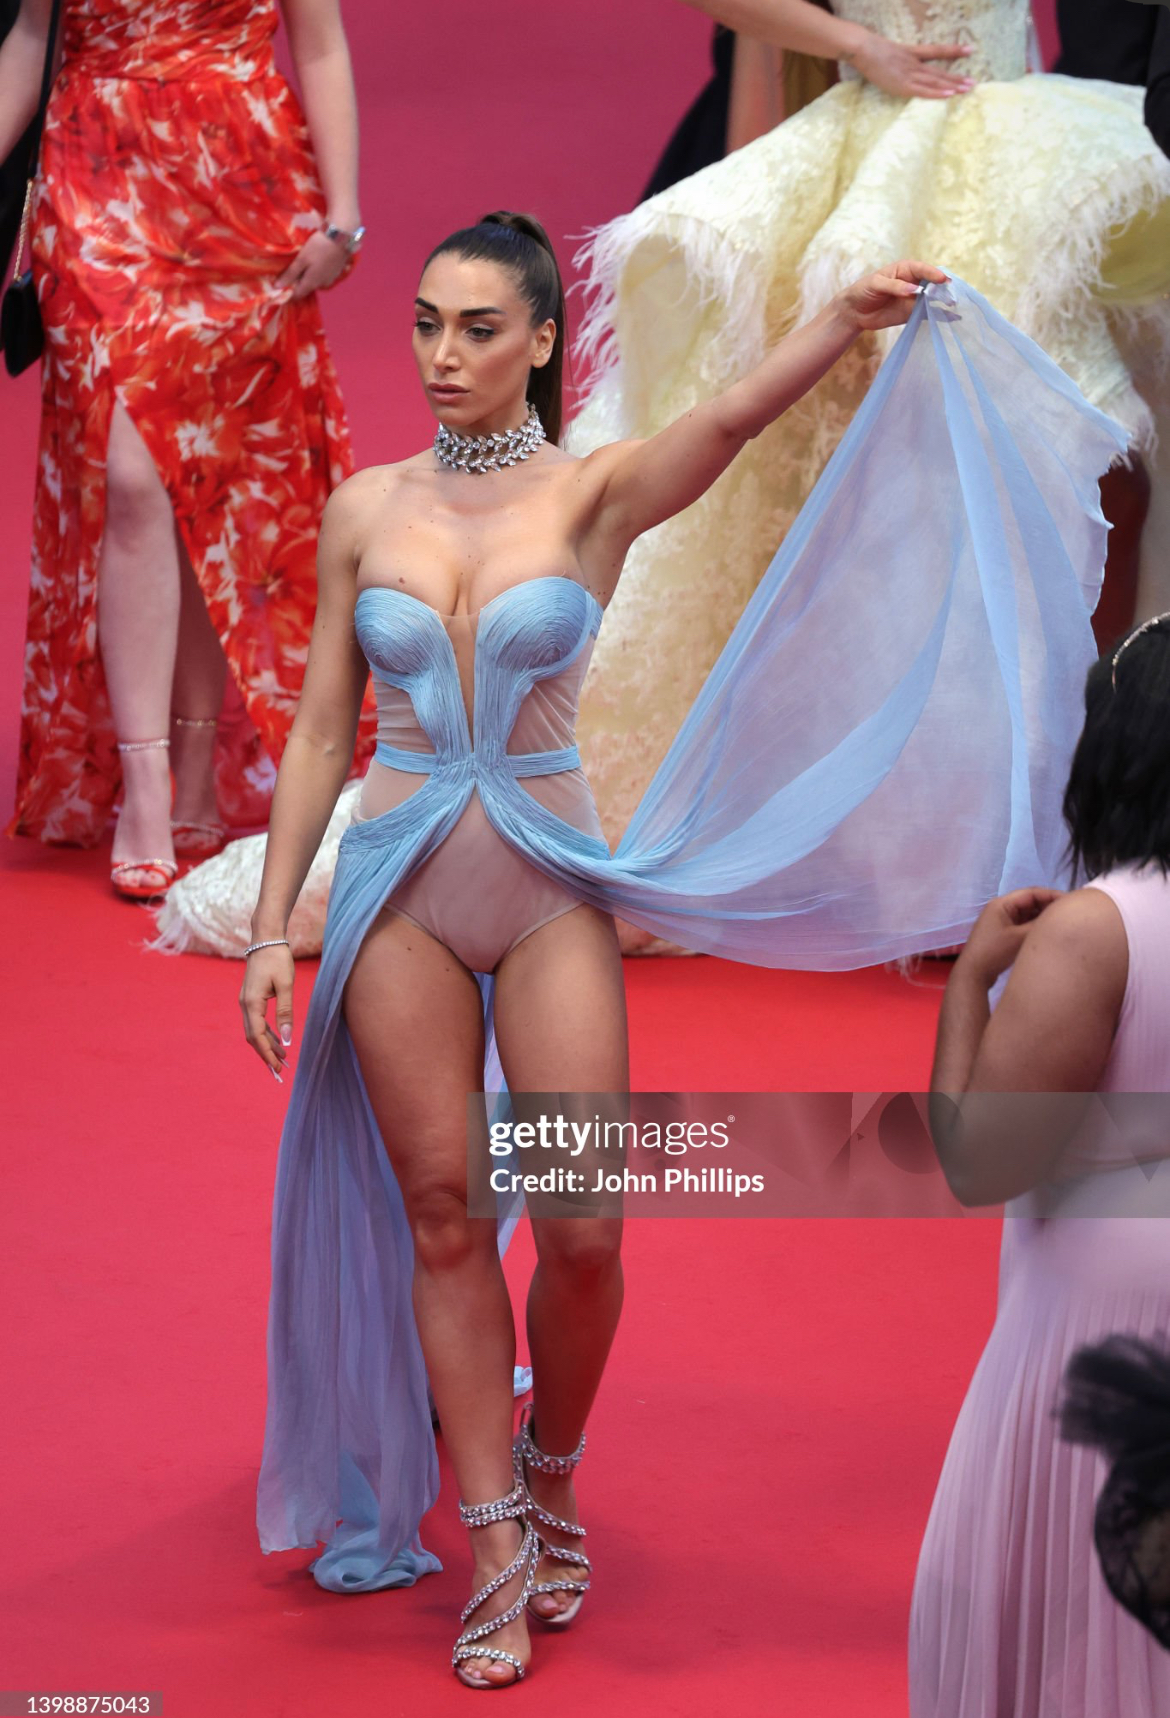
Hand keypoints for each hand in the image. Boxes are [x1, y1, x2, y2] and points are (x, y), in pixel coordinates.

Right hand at [240, 944, 295, 1080]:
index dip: (267, 1054)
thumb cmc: (277, 959)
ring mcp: (246, 1001)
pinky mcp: (250, 998)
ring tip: (282, 1058)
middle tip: (280, 1070)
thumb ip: (285, 1012)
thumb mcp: (286, 985)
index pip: (257, 1036)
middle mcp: (244, 1004)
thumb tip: (287, 1038)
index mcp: (251, 1003)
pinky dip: (266, 1034)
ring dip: (266, 1045)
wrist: (265, 939)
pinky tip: (277, 1040)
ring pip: (254, 1031)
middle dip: (266, 1055)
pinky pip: (256, 1021)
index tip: (278, 1068)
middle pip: (253, 1037)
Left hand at [275, 230, 352, 299]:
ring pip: (315, 282)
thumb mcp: (301, 259)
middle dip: (297, 284)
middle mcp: (321, 285)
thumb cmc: (318, 247)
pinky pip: (322, 276)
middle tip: (288, 273)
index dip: (287, 294)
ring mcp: (330, 279)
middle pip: (306, 288)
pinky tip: (314, 263)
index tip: (279, 289)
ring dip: (307, 277)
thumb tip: (277, 287)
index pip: (297, 296)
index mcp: (311, 283)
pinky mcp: (336, 272)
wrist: (341, 237)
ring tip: (301, 266)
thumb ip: (290, 274)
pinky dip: (316, 272)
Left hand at [835, 259, 949, 333]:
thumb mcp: (876, 284)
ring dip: (944, 301)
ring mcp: (915, 298)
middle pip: (933, 283)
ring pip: (933, 298)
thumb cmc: (864, 290)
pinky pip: (928, 313)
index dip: (933, 274)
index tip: (942, 280)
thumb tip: (914, 290)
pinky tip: (953, 318)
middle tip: (952, 294)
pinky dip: (939, 316)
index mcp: (906, 269)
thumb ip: (895, 286)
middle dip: (943, 287)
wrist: (855, 311)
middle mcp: (914, 282)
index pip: (923, 269)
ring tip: (954, 305)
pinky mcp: (913, 313)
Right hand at [849, 33, 974, 99]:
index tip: (969, 50)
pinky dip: (937, 94)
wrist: (864, 49)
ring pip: (936, 81)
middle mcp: (915, 63)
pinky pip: (924, 91)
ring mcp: (910, 75)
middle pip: (940, 71)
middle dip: (957, 77)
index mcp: (912, 53)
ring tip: (967, 89)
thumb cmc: (872, 51)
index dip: (953, 50)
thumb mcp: (891, 52)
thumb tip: (905, 66)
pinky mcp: (903, 86)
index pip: (937, 51)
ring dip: (952, 86)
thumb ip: (900, 59)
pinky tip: (949, 95)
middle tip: (973, 82)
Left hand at [957, 887, 1064, 986]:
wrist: (974, 973)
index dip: (1052, 895)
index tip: (1070, 903)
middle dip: (1049, 906)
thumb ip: (1039, 924)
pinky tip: (1048, 932)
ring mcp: (1002, 920)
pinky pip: (1023, 923)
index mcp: (1002, 904)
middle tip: (1069, 914)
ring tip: (1062, 923)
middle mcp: (1001, 908)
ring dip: (1042, 917)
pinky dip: (1034, 926)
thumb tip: (1059, 917)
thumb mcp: (1020, 937)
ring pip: (1027, 913)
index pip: (1032, 893)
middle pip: (1030, 901)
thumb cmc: (995, 952)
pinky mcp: (1003, 932)